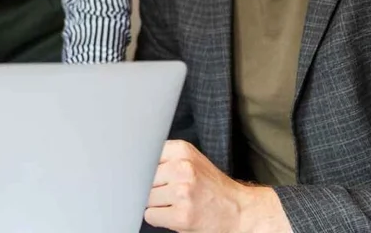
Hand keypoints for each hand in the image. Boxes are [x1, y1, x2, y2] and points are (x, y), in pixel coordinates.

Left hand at [144, 141, 289, 232]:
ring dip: (156, 205)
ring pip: (146, 198)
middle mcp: (182, 168)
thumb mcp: (191, 161)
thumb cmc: (212, 188)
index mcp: (182, 150)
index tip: (148, 175)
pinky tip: (175, 214)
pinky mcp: (182, 215)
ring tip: (176, 204)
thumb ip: (165, 158)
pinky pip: (151, 216)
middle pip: (143, 178)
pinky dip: (159, 218)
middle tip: (169, 193)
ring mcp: (182, 192)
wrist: (239, 211)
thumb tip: (131, 165)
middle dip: (152, 188)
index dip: (144, 169)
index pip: (144, 155)